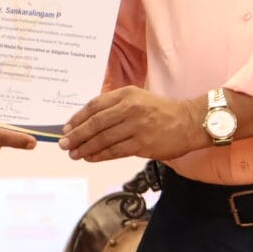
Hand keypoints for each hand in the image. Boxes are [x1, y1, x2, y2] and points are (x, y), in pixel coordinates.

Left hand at [60, 86, 204, 162]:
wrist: (188, 122)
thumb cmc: (160, 111)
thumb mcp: (138, 98)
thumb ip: (115, 105)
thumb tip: (88, 120)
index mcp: (127, 94)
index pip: (95, 105)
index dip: (78, 118)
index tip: (66, 128)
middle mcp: (130, 108)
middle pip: (96, 123)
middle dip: (77, 135)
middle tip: (64, 144)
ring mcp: (136, 126)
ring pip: (103, 139)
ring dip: (85, 148)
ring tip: (74, 153)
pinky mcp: (142, 144)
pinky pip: (115, 151)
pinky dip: (100, 155)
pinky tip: (90, 158)